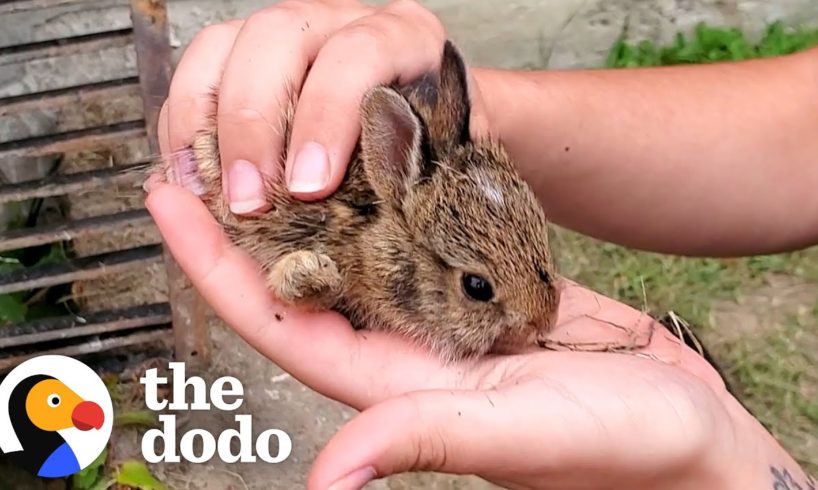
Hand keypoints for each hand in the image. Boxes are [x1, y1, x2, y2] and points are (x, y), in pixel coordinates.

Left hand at [144, 182, 785, 489]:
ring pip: (355, 251)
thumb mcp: (515, 433)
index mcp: (395, 383)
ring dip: (306, 202)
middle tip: (199, 155)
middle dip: (243, 222)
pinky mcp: (485, 290)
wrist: (686, 430)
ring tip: (266, 145)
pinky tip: (365, 162)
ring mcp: (444, 316)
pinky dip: (384, 198)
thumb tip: (326, 479)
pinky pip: (417, 237)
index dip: (217, 266)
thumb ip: (423, 437)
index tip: (169, 202)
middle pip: (302, 277)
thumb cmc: (616, 446)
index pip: (281, 320)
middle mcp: (406, 347)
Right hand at [157, 0, 491, 214]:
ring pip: (223, 46)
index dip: (325, 118)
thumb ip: (410, 172)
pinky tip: (191, 174)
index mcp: (402, 39)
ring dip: (204, 123)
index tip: (309, 187)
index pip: (356, 56)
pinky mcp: (246, 55)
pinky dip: (183, 124)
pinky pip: (198, 71)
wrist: (427, 134)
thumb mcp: (441, 164)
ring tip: (209, 192)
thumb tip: (341, 209)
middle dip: (252, 125)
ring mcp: (289, 33)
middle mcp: (340, 21)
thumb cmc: (433, 152)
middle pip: (276, 38)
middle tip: (250, 201)